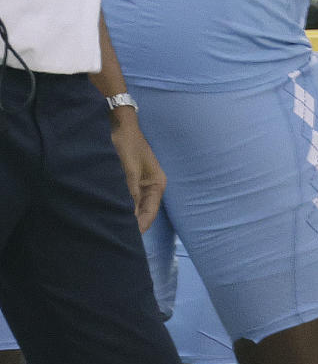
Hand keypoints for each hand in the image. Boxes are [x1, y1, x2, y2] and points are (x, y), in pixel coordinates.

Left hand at [108, 109, 165, 231]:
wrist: (121, 126)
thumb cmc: (128, 145)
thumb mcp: (129, 169)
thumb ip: (130, 191)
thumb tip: (130, 214)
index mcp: (157, 184)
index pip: (150, 212)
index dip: (140, 225)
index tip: (129, 237)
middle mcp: (152, 187)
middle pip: (145, 211)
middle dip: (135, 223)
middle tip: (120, 235)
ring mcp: (143, 184)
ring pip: (137, 206)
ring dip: (129, 215)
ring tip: (116, 227)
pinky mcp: (133, 181)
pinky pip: (130, 199)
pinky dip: (124, 206)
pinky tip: (115, 212)